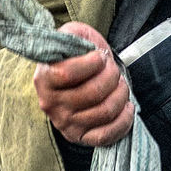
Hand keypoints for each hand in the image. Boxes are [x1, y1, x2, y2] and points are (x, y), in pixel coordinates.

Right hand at [34, 22, 133, 146]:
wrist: (76, 78)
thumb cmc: (76, 56)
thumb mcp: (73, 36)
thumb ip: (74, 34)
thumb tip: (84, 44)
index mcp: (44, 78)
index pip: (68, 74)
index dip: (92, 63)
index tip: (100, 56)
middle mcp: (51, 104)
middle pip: (93, 93)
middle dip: (112, 76)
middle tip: (113, 69)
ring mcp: (65, 124)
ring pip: (105, 112)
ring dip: (121, 94)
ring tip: (120, 85)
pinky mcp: (81, 137)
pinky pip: (107, 135)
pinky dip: (124, 120)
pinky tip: (126, 106)